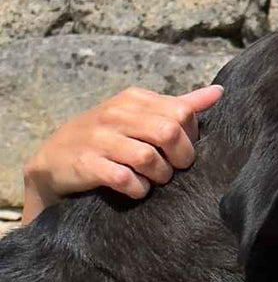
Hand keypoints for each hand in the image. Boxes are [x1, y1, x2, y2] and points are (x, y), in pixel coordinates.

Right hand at [22, 84, 223, 221]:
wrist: (55, 160)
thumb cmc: (108, 138)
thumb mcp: (141, 115)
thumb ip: (180, 106)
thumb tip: (219, 92)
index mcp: (134, 99)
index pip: (182, 112)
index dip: (191, 138)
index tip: (181, 150)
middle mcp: (116, 114)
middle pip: (170, 133)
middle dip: (180, 158)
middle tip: (173, 169)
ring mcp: (99, 138)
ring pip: (149, 158)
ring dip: (159, 176)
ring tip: (153, 179)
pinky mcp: (87, 164)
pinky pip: (125, 179)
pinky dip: (137, 189)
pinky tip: (135, 189)